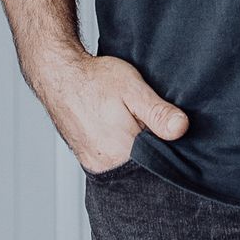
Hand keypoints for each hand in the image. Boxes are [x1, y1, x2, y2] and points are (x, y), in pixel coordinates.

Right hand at [34, 51, 187, 172]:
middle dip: (150, 145)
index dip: (166, 144)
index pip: (159, 161)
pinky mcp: (86, 159)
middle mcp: (106, 164)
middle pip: (143, 164)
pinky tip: (117, 129)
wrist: (58, 75)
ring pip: (128, 163)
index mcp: (122, 151)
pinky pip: (113, 161)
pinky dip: (120, 150)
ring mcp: (94, 164)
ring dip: (134, 148)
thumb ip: (158, 112)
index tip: (162, 126)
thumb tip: (181, 128)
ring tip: (126, 122)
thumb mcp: (133, 89)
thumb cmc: (94, 79)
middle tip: (140, 119)